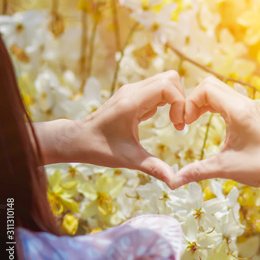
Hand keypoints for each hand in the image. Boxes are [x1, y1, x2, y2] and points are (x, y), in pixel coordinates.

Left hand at [36, 71, 184, 187]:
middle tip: (179, 121)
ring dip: (176, 99)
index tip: (178, 124)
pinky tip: (164, 119)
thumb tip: (175, 182)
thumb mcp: (129, 159)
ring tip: (174, 122)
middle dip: (181, 98)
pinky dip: (168, 101)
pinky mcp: (133, 94)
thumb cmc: (100, 148)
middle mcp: (133, 91)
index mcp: (132, 102)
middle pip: (170, 78)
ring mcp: (132, 90)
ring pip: (165, 81)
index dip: (180, 102)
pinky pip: (158, 89)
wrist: (77, 139)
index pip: (167, 86)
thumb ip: (154, 167)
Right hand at [172, 76, 259, 194]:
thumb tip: (173, 182)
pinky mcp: (251, 113)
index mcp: (238, 111)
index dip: (189, 102)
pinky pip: (227, 98)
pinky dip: (213, 104)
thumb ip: (196, 171)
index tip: (184, 123)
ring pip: (219, 90)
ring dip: (202, 101)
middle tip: (186, 121)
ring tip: (192, 120)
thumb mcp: (224, 168)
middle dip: (193, 99)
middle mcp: (244, 103)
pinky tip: (207, 120)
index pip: (205, 89)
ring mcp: (249, 106)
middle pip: (210, 84)